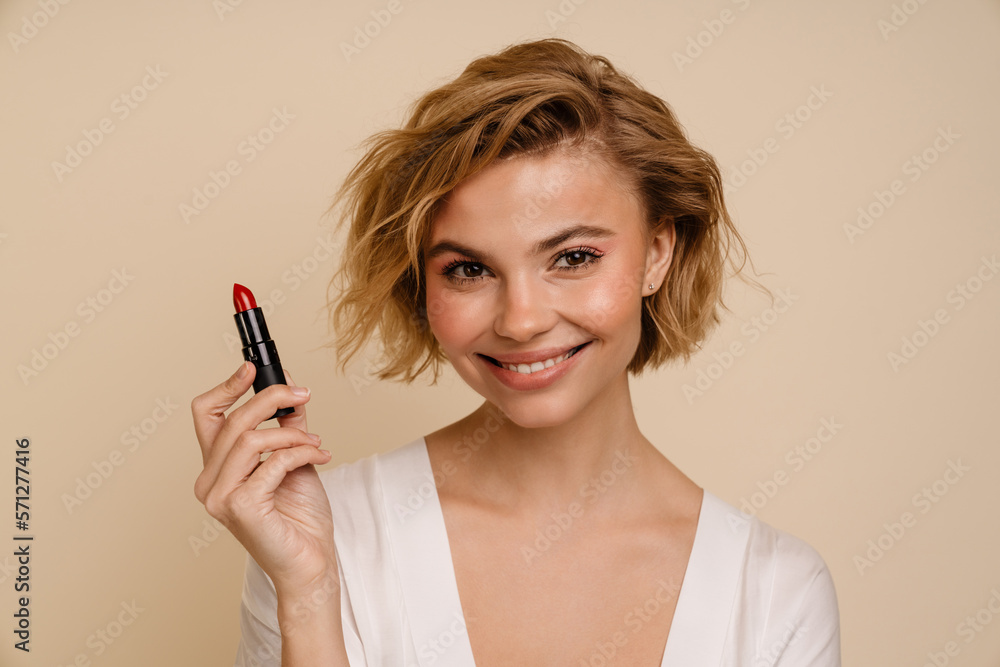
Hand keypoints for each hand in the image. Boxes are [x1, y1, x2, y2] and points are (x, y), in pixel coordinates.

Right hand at [192, 362, 335, 594]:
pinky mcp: (241, 507)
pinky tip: (320, 457)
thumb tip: (289, 386)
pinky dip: (302, 452)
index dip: (226, 386)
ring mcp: (220, 497)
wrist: (312, 562)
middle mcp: (209, 482)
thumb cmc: (299, 518)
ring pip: (250, 438)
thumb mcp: (294, 458)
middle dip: (272, 398)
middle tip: (304, 394)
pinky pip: (273, 461)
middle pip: (232, 420)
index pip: (205, 415)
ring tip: (316, 443)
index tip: (253, 367)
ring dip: (293, 433)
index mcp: (216, 469)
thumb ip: (287, 425)